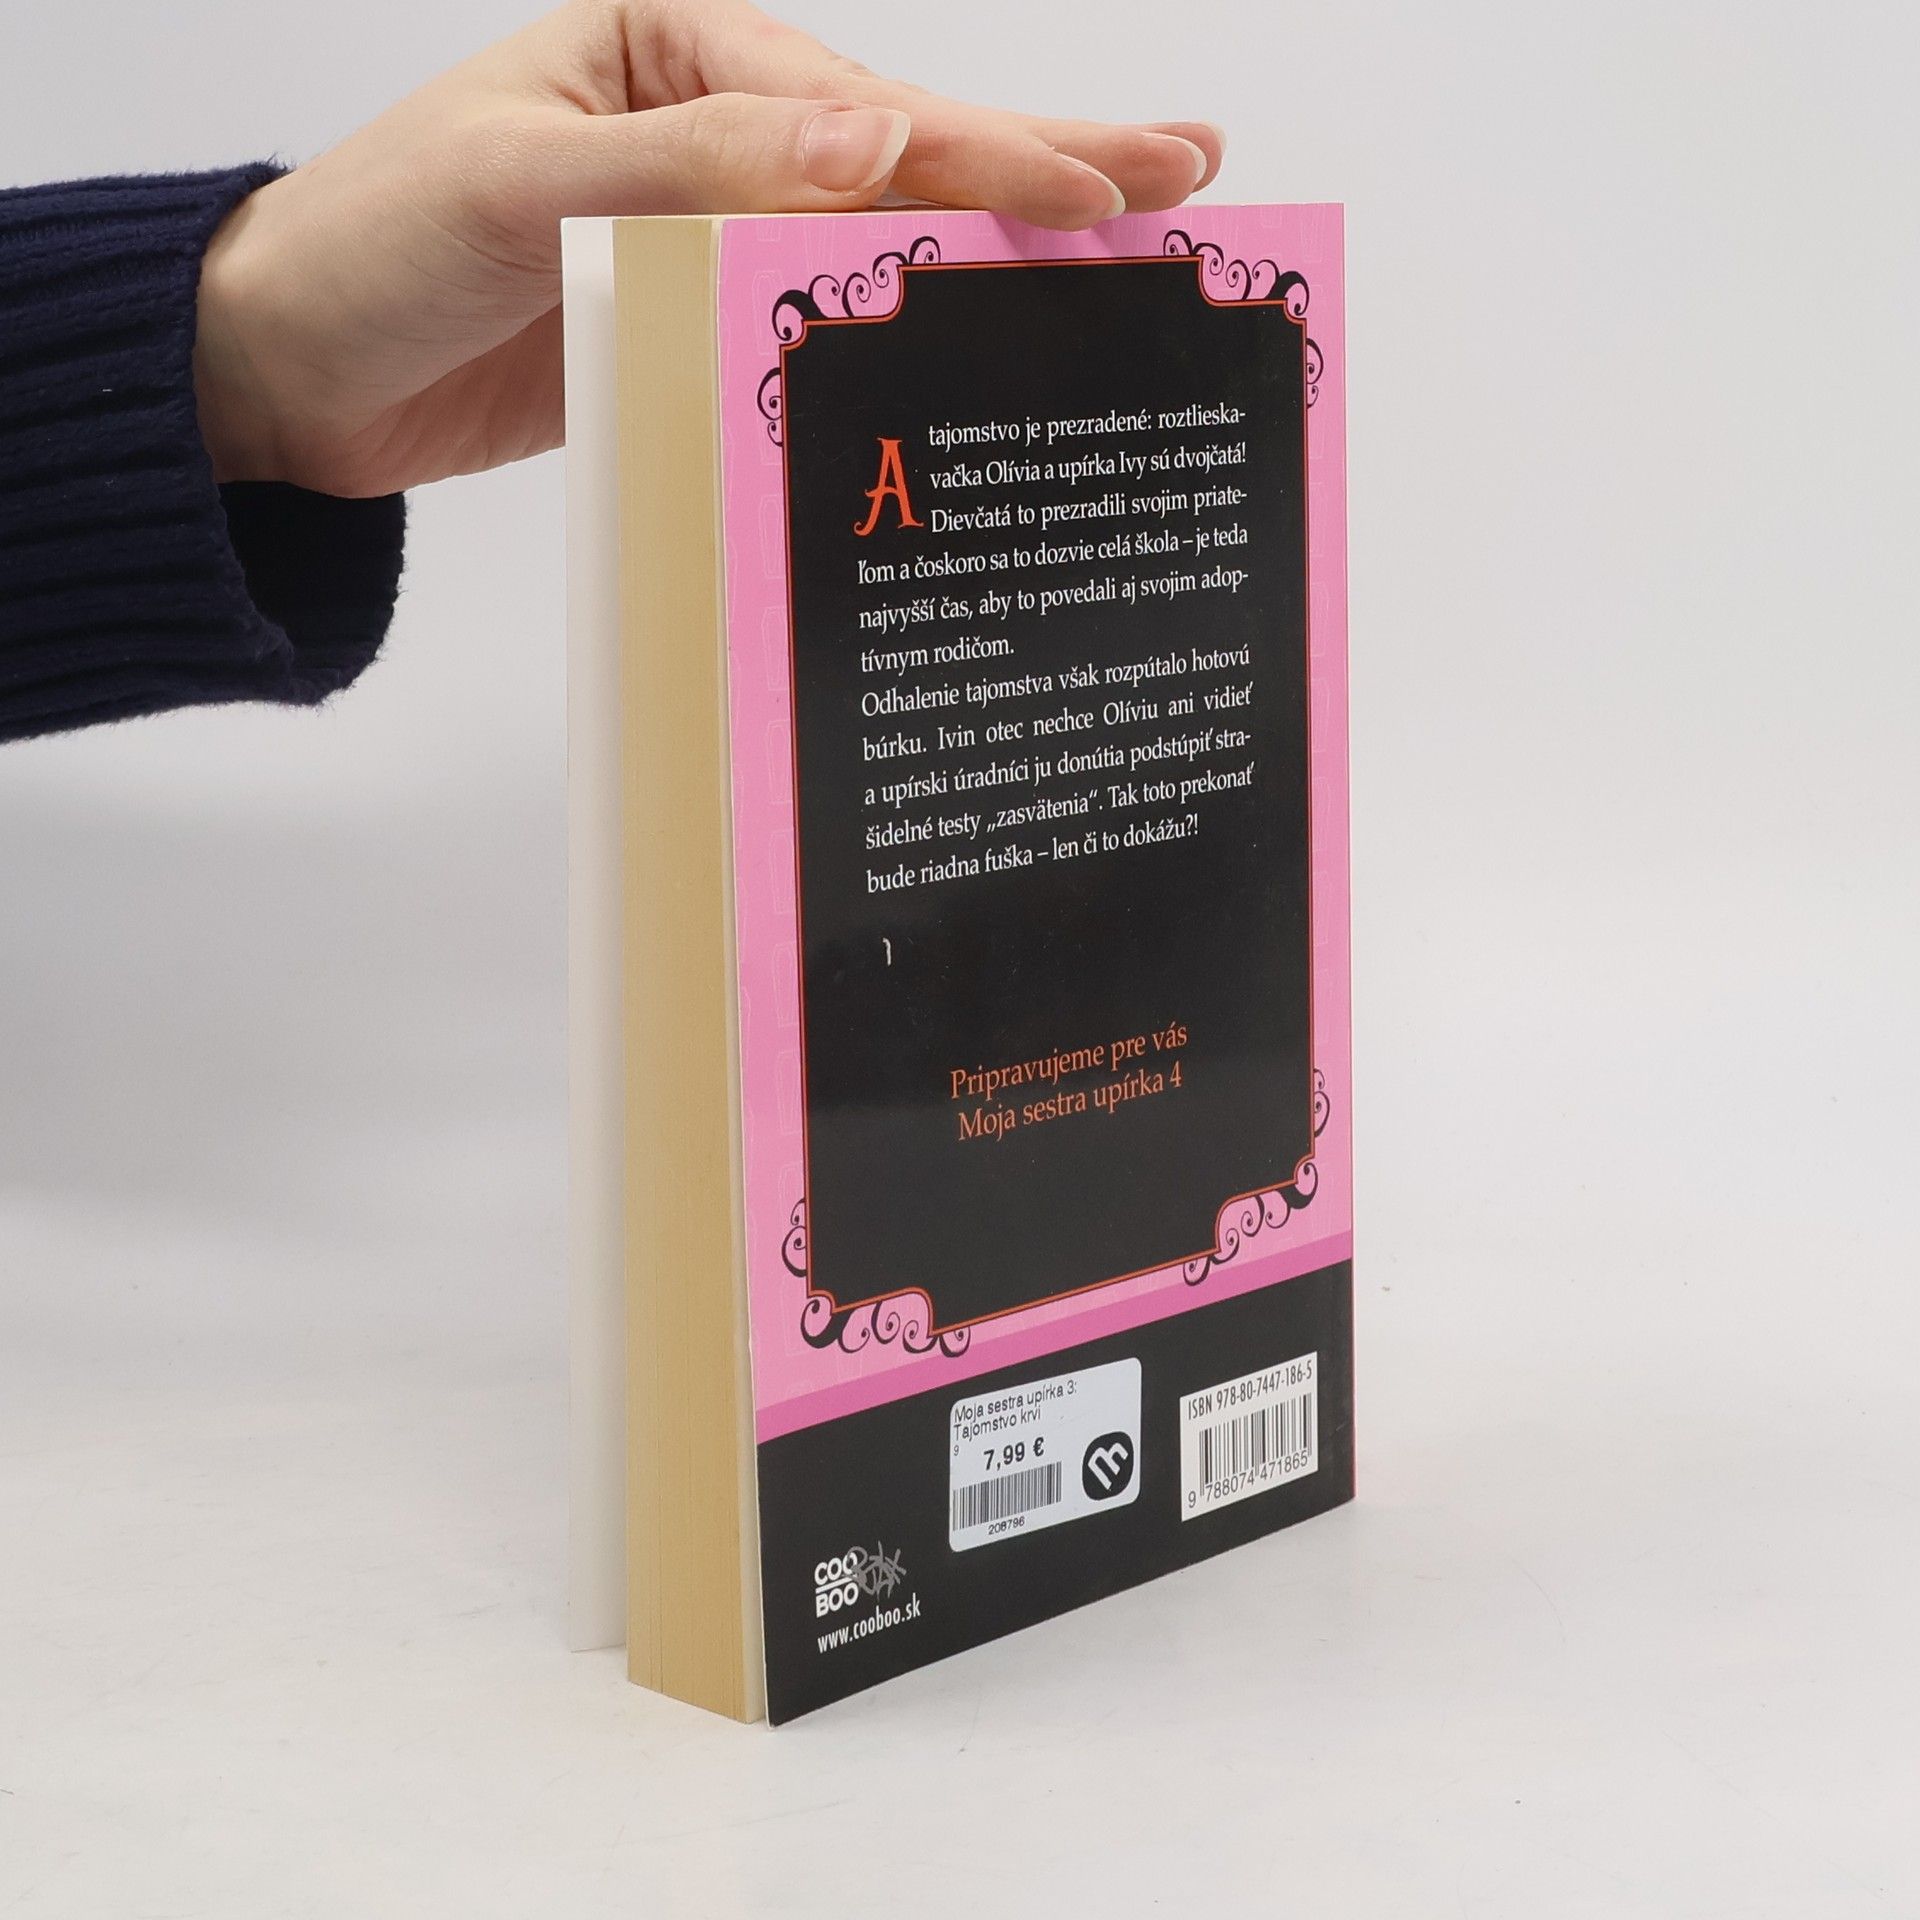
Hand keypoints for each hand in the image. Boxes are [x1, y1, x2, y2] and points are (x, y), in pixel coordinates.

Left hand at [192, 0, 1223, 498]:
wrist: (285, 372)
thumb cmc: (373, 250)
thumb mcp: (521, 187)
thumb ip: (692, 169)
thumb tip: (871, 146)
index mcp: (676, 51)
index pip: (863, 111)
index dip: (988, 157)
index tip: (1108, 193)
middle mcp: (711, 128)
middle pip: (906, 151)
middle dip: (1048, 164)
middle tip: (1190, 170)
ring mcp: (712, 226)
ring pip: (886, 235)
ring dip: (1005, 243)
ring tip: (1132, 235)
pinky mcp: (698, 318)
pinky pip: (828, 320)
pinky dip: (915, 331)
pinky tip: (993, 336)